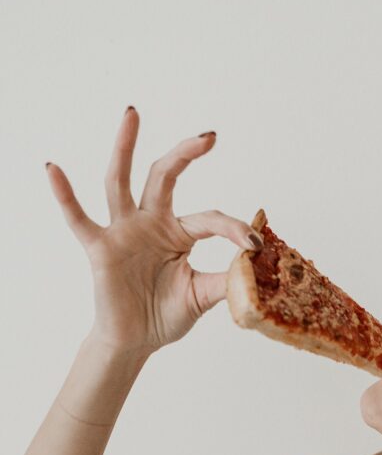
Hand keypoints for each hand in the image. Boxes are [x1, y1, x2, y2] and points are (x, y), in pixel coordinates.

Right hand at [45, 106, 262, 355]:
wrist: (135, 342)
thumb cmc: (165, 315)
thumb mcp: (202, 296)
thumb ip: (226, 280)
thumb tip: (254, 267)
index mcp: (179, 233)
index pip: (210, 219)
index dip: (233, 229)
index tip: (255, 244)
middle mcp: (151, 223)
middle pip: (164, 177)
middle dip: (185, 154)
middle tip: (210, 136)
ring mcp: (124, 231)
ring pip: (122, 181)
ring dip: (125, 147)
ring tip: (133, 113)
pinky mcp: (100, 248)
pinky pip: (78, 218)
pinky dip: (64, 195)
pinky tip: (53, 169)